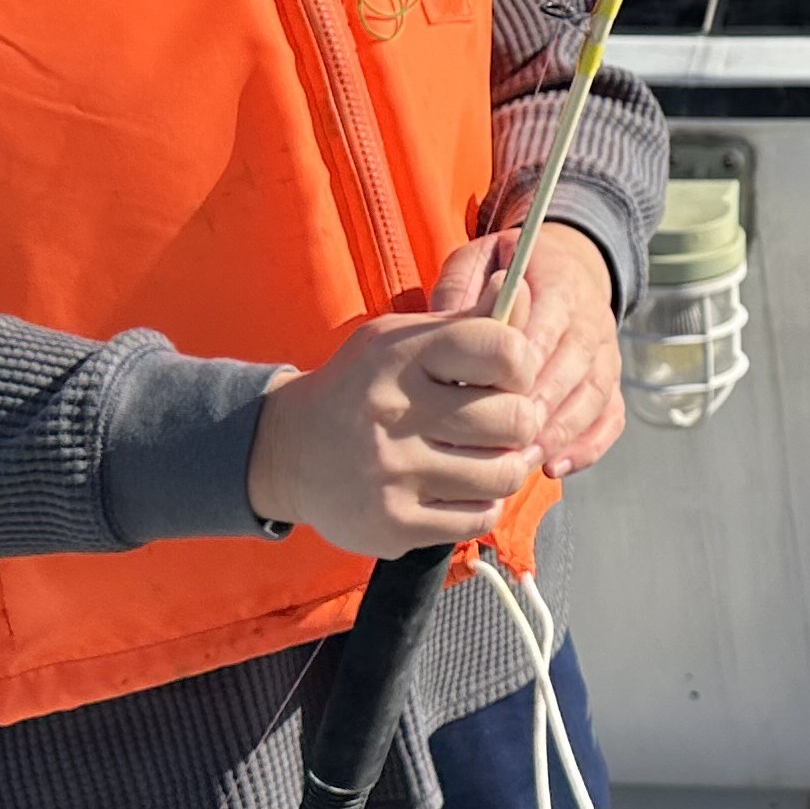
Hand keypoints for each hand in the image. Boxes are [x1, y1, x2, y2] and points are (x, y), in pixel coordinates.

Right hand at [246, 296, 549, 557]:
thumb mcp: (403, 339)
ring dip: (503, 466)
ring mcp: (392, 472)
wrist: (288, 451)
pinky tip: (457, 486)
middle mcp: (392, 411)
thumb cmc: (363, 387)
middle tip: (498, 423)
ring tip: (481, 455)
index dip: (521, 367)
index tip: (505, 378)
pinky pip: (480, 516)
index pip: (505, 352)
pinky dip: (481, 502)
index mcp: (400, 354)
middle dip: (518, 421)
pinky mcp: (393, 523)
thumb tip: (517, 285)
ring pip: (504, 474)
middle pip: (515, 420)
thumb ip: (467, 319)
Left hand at [433, 226, 627, 477]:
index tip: (495, 389)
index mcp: (561, 282)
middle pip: (577, 364)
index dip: (528, 357)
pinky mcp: (611, 382)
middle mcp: (592, 318)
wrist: (564, 268)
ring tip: (522, 461)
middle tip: (506, 439)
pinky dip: (589, 447)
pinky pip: (611, 418)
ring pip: (595, 396)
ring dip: (561, 433)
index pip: (553, 319)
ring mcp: (606, 353)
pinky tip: (556, 467)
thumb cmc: (507, 271)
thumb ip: (461, 285)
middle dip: (543, 405)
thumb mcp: (479, 260)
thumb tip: (443, 322)